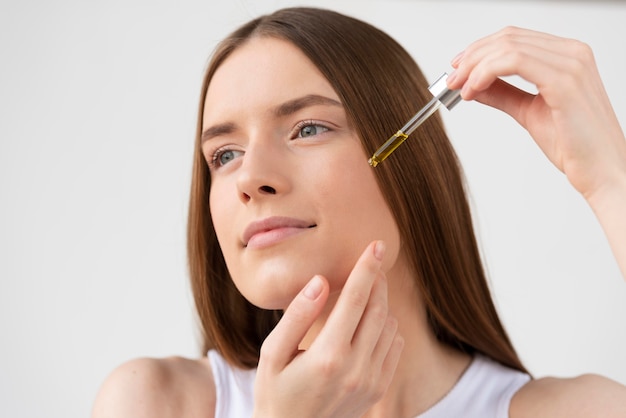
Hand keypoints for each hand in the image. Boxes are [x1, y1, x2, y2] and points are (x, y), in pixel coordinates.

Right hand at [253, 241, 403, 417]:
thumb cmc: (274, 393)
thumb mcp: (273, 353)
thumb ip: (297, 316)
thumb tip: (321, 282)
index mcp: (329, 356)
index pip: (356, 300)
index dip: (367, 269)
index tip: (376, 245)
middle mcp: (356, 369)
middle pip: (379, 309)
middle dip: (377, 280)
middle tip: (372, 261)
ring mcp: (371, 381)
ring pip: (389, 326)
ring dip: (381, 303)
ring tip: (363, 293)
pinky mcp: (378, 389)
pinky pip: (394, 347)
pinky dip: (386, 327)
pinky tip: (367, 323)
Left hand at [447, 26, 625, 279]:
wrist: (600, 171)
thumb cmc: (574, 145)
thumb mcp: (528, 112)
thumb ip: (503, 94)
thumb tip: (474, 86)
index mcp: (567, 56)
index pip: (514, 38)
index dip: (479, 50)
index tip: (457, 70)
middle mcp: (572, 52)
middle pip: (507, 37)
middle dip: (471, 57)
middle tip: (452, 79)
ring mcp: (571, 64)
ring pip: (507, 46)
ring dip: (474, 66)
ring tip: (460, 88)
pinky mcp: (564, 81)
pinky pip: (513, 61)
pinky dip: (485, 73)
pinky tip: (474, 90)